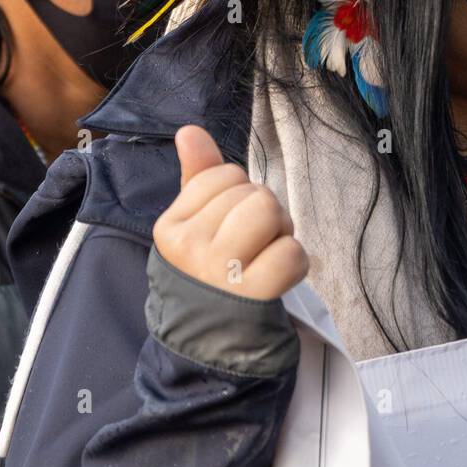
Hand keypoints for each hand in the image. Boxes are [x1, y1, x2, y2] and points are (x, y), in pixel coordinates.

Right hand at [153, 125, 308, 300]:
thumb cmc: (211, 267)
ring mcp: (220, 272)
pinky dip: (296, 262)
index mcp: (171, 227)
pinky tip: (277, 277)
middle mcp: (191, 248)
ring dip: (281, 231)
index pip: (224, 175)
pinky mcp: (253, 295)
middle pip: (254, 193)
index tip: (231, 225)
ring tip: (266, 253)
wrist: (214, 335)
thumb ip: (198, 175)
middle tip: (253, 244)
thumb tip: (189, 131)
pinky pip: (292, 253)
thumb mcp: (197, 222)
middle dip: (265, 212)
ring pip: (270, 213)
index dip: (240, 193)